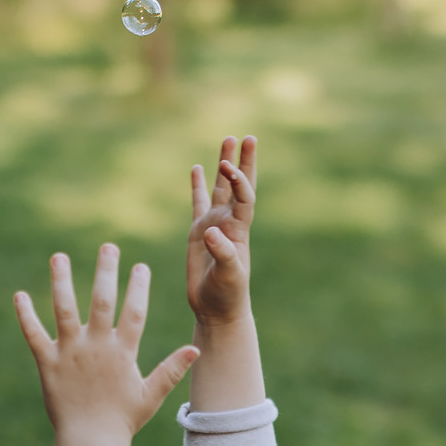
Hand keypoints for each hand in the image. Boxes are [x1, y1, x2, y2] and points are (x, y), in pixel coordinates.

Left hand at [16, 245, 198, 441]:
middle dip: (106, 271)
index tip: (140, 266)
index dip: (138, 287)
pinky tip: (20, 295)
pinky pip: (34, 335)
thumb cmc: (121, 422)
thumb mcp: (150, 396)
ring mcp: (70, 354)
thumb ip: (171, 370)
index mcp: (121, 353)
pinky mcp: (47, 364)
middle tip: (108, 246)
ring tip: (59, 256)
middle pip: (101, 300)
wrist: (90, 443)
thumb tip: (196, 350)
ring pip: (64, 310)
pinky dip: (26, 315)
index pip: (133, 311)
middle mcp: (95, 347)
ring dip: (61, 281)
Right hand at [186, 133, 257, 329]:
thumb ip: (223, 253)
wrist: (217, 308)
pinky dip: (198, 185)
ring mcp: (214, 224)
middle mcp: (229, 222)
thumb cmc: (227, 294)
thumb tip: (211, 232)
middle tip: (248, 137)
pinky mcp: (198, 232)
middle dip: (243, 161)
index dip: (238, 180)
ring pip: (219, 188)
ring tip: (228, 140)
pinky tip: (198, 168)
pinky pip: (198, 202)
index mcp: (239, 229)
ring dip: (223, 165)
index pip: (243, 196)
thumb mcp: (229, 276)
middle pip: (238, 185)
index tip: (228, 167)